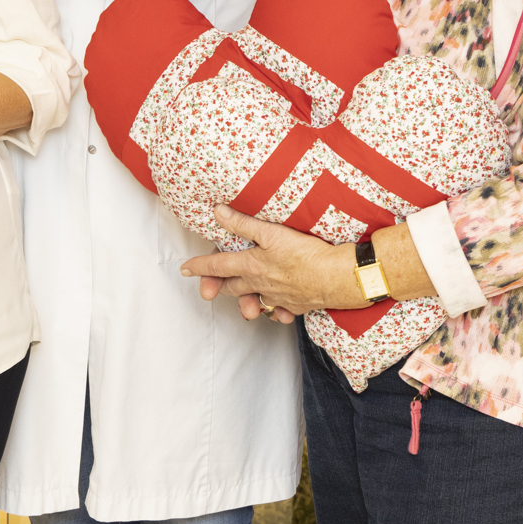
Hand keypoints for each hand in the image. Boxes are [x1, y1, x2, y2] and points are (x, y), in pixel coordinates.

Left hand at [182, 207, 360, 323]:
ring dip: (245, 303)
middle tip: (208, 289)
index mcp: (250, 266)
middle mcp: (260, 285)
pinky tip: (277, 309)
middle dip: (219, 287)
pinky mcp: (296, 305)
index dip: (199, 266)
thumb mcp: (272, 233)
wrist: (337, 278)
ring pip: (254, 302)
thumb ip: (243, 224)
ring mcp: (278, 298)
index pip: (216, 266)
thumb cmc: (306, 254)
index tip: (184, 269)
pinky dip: (276, 310)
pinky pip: (280, 311)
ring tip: (243, 303)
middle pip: (232, 287)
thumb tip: (218, 212)